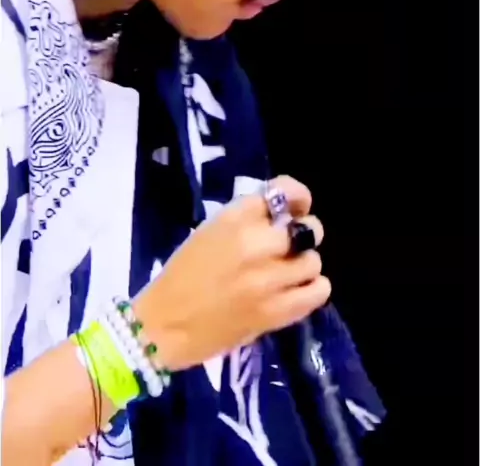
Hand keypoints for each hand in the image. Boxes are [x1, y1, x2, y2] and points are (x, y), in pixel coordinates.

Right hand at [134, 176, 330, 370]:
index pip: (284, 192)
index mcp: (232, 219)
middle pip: (308, 228)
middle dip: (303, 234)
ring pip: (313, 261)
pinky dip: (313, 289)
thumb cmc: (181, 276)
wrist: (163, 327)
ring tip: (288, 274)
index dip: (298, 196)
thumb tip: (285, 215)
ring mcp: (267, 280)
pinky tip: (297, 292)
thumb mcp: (210, 231)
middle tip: (291, 245)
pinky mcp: (275, 312)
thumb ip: (246, 220)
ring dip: (303, 265)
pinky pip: (317, 292)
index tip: (295, 208)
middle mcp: (255, 244)